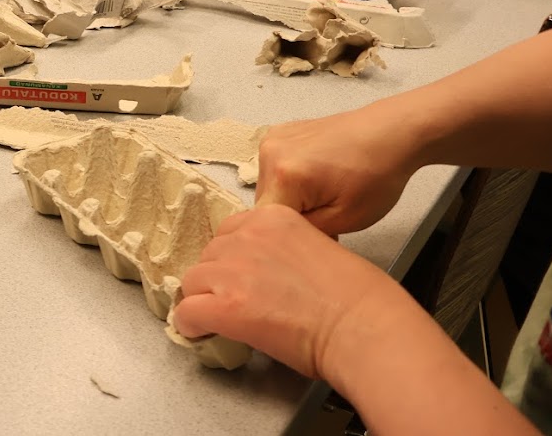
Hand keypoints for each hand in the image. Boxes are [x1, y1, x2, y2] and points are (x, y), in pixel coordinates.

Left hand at [174, 205, 423, 383]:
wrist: (364, 327)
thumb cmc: (358, 298)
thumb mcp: (317, 247)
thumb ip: (283, 249)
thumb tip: (265, 272)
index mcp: (272, 217)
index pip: (230, 231)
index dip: (232, 258)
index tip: (239, 276)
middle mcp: (248, 236)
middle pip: (209, 255)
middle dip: (217, 279)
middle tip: (233, 302)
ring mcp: (233, 270)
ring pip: (193, 282)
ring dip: (203, 300)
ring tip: (218, 320)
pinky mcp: (226, 306)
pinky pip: (187, 312)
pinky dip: (191, 325)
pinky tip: (201, 333)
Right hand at [256, 112, 420, 235]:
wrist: (390, 132)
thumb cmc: (378, 173)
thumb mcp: (346, 220)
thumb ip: (306, 232)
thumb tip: (287, 235)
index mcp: (283, 176)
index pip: (268, 223)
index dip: (293, 234)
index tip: (319, 232)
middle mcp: (269, 153)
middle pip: (265, 204)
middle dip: (291, 215)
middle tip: (326, 214)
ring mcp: (271, 139)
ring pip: (269, 188)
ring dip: (289, 197)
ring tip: (324, 191)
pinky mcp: (277, 133)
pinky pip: (273, 169)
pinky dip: (290, 179)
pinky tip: (317, 175)